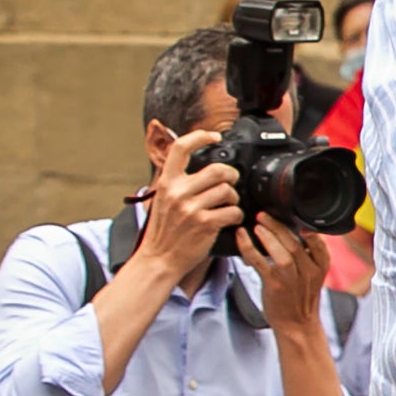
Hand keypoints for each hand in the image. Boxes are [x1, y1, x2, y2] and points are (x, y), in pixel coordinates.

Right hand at [140, 129, 247, 279]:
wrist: (158, 259)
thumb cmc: (164, 231)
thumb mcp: (163, 199)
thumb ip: (177, 183)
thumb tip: (198, 167)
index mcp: (167, 182)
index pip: (181, 148)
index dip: (200, 136)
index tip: (214, 136)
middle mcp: (178, 192)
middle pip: (217, 169)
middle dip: (231, 175)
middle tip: (231, 182)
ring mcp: (191, 208)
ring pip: (228, 191)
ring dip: (234, 198)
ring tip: (228, 205)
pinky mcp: (205, 224)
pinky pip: (233, 211)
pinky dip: (236, 215)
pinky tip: (230, 219)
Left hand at [235, 220, 331, 333]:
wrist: (296, 325)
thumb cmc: (300, 298)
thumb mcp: (314, 276)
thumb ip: (309, 256)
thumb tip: (295, 231)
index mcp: (321, 267)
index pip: (319, 244)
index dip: (309, 230)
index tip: (296, 218)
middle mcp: (309, 272)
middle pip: (296, 242)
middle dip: (279, 226)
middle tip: (264, 215)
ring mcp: (291, 278)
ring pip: (281, 251)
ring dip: (267, 235)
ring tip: (256, 224)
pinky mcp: (274, 284)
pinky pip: (260, 261)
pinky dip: (248, 247)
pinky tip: (242, 237)